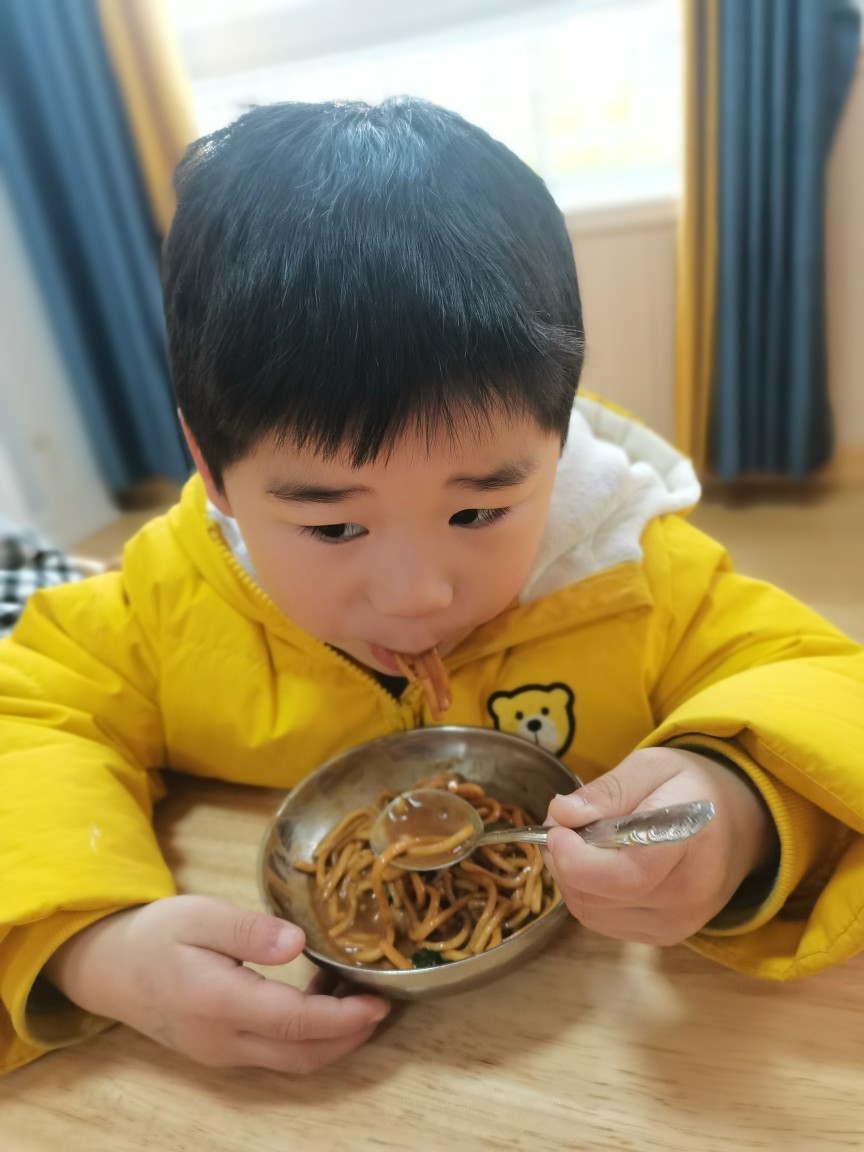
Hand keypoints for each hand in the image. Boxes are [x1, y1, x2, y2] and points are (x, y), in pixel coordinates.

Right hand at [43, 895, 389, 1072]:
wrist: (110, 968)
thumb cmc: (156, 936)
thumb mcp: (199, 916)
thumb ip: (248, 930)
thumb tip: (297, 942)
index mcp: (218, 1003)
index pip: (295, 1022)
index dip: (344, 1017)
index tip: (379, 1000)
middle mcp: (222, 1041)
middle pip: (301, 1054)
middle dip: (349, 1035)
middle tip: (381, 1002)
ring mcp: (221, 1053)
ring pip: (290, 1061)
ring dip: (331, 1038)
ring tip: (355, 994)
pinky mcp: (221, 1051)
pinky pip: (275, 1054)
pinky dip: (307, 1036)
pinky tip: (317, 997)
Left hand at [542, 747, 777, 946]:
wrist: (741, 823)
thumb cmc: (692, 787)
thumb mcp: (652, 766)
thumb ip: (607, 791)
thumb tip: (561, 814)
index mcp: (692, 840)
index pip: (629, 874)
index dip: (578, 860)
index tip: (557, 832)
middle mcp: (690, 893)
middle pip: (602, 897)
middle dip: (565, 863)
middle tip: (562, 828)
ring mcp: (680, 922)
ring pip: (594, 914)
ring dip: (572, 880)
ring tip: (581, 844)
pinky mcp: (667, 935)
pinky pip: (604, 923)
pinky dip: (588, 896)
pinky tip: (598, 867)